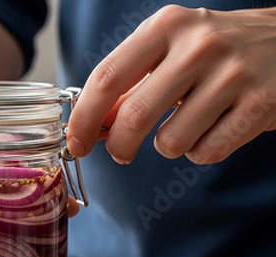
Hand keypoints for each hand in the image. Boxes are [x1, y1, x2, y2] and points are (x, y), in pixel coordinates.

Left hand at [67, 5, 275, 164]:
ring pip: (171, 141)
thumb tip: (93, 125)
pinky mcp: (261, 104)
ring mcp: (233, 73)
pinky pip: (207, 151)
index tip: (75, 143)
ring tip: (188, 124)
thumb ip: (130, 87)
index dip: (84, 117)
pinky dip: (203, 150)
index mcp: (166, 27)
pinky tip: (215, 128)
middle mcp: (199, 45)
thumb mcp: (169, 53)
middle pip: (134, 115)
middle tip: (121, 153)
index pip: (107, 77)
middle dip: (119, 146)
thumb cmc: (216, 53)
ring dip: (170, 146)